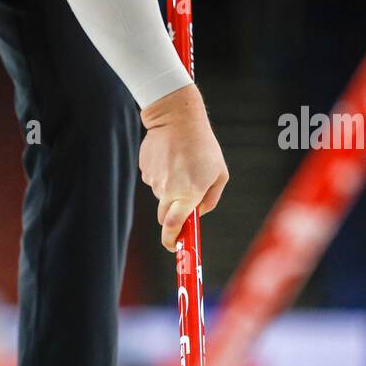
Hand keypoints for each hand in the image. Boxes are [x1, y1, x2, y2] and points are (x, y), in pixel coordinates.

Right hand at [138, 84, 228, 251]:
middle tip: (184, 203)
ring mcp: (154, 181)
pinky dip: (163, 176)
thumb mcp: (220, 173)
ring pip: (161, 196)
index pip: (174, 226)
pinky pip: (155, 181)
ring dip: (171, 190)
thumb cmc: (203, 146)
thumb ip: (210, 199)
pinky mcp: (145, 171)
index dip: (172, 241)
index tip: (175, 247)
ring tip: (182, 166)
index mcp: (188, 193)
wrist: (176, 118)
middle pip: (164, 218)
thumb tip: (197, 214)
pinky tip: (171, 159)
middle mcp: (168, 190)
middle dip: (173, 217)